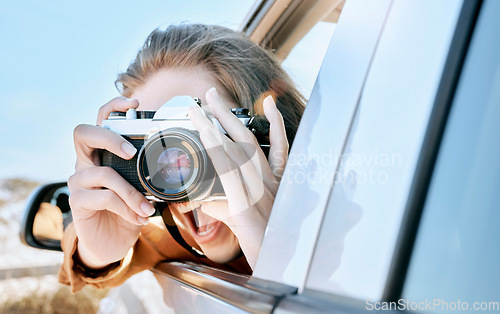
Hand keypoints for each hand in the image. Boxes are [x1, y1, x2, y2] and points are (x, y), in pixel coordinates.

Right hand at [68, 97, 154, 268]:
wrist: (111, 243)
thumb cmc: (128, 211)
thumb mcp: (143, 190)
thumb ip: (151, 175)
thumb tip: (178, 166)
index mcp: (103, 154)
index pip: (100, 120)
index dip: (113, 107)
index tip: (135, 103)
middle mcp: (86, 163)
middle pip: (83, 133)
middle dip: (109, 137)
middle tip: (131, 152)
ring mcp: (78, 182)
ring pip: (102, 174)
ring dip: (130, 192)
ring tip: (146, 208)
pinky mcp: (77, 202)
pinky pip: (104, 198)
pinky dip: (125, 208)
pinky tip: (138, 218)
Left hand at [188, 88, 288, 267]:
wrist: (277, 263)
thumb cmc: (264, 240)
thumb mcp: (240, 216)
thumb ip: (218, 203)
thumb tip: (192, 198)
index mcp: (273, 180)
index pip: (274, 144)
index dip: (270, 121)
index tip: (263, 102)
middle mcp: (268, 180)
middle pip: (247, 139)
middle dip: (228, 114)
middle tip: (211, 94)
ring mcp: (258, 190)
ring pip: (236, 151)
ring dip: (215, 127)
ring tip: (200, 109)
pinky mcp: (245, 204)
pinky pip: (229, 173)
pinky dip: (218, 152)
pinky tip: (207, 137)